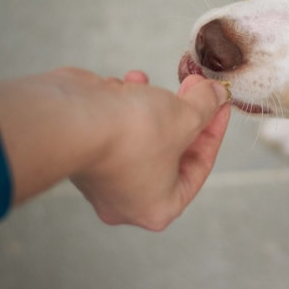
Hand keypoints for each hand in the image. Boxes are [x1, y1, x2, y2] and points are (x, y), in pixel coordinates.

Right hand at [0, 68, 230, 231]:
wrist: (70, 118)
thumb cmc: (132, 132)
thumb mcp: (185, 116)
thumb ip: (206, 105)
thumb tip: (214, 94)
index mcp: (157, 207)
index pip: (198, 170)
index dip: (213, 132)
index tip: (218, 105)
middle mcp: (126, 200)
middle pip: (169, 152)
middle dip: (182, 114)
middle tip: (193, 88)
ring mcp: (100, 177)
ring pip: (140, 135)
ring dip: (149, 102)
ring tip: (150, 81)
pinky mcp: (82, 150)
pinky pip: (112, 126)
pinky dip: (121, 102)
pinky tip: (124, 83)